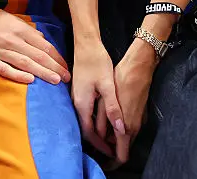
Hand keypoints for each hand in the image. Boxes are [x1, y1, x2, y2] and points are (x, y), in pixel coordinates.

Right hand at [0, 6, 69, 84]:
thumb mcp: (15, 21)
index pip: (44, 45)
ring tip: (55, 80)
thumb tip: (44, 41)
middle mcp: (12, 40)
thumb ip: (30, 32)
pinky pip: (5, 69)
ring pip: (25, 63)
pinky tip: (31, 80)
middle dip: (54, 67)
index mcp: (21, 30)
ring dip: (42, 72)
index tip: (66, 66)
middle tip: (67, 77)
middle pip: (38, 56)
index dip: (57, 57)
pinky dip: (18, 75)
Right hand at [70, 39, 127, 159]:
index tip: (112, 151)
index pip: (89, 132)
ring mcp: (76, 98)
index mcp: (82, 104)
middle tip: (112, 148)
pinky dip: (95, 120)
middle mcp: (76, 104)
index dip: (100, 144)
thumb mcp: (107, 85)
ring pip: (86, 121)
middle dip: (99, 141)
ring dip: (97, 131)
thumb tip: (120, 128)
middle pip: (86, 129)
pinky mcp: (80, 93)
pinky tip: (105, 120)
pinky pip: (86, 113)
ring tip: (110, 137)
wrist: (86, 45)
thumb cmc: (96, 62)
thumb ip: (113, 108)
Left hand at [109, 40, 157, 165]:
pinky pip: (128, 126)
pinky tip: (107, 116)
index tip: (101, 160)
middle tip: (95, 141)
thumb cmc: (123, 79)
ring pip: (125, 137)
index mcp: (127, 127)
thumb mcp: (108, 100)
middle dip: (109, 148)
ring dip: (112, 136)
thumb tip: (100, 137)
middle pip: (122, 148)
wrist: (140, 65)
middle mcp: (135, 127)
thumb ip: (104, 122)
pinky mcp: (140, 112)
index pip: (121, 157)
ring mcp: (139, 120)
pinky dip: (118, 127)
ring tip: (98, 127)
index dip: (110, 162)